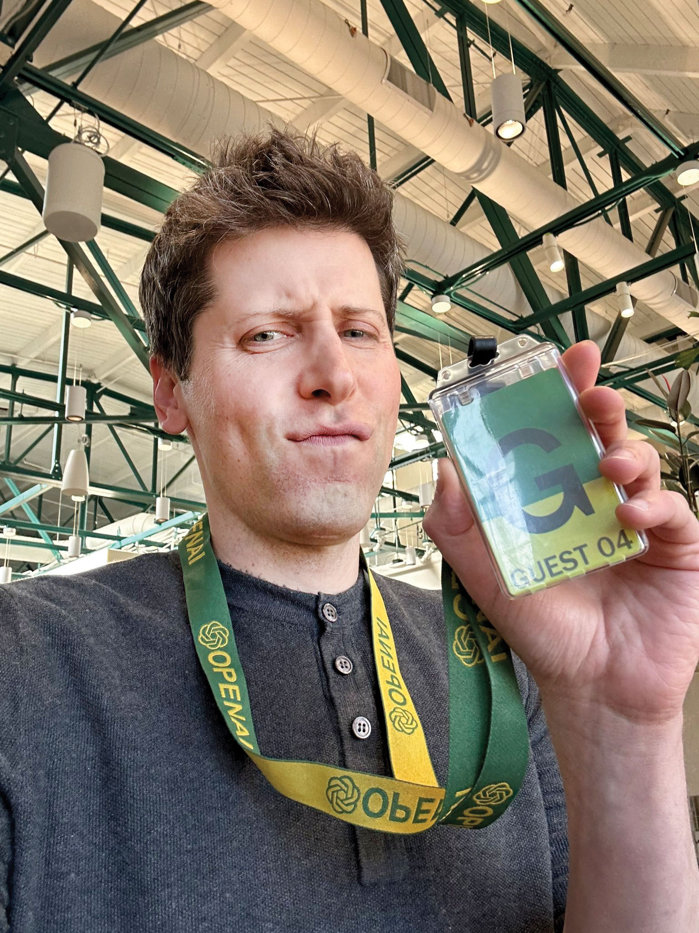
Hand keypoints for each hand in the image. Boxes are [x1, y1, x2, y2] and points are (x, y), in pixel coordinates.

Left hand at [423, 340, 698, 722]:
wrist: (591, 687)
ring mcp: (640, 518)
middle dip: (599, 404)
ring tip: (605, 463)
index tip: (561, 359)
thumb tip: (444, 467)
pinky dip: (652, 501)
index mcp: (554, 496)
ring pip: (641, 461)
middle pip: (603, 434)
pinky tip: (627, 512)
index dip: (562, 393)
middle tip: (589, 393)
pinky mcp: (676, 544)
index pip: (558, 433)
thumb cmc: (542, 628)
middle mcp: (598, 497)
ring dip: (624, 451)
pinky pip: (672, 508)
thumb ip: (458, 526)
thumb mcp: (487, 576)